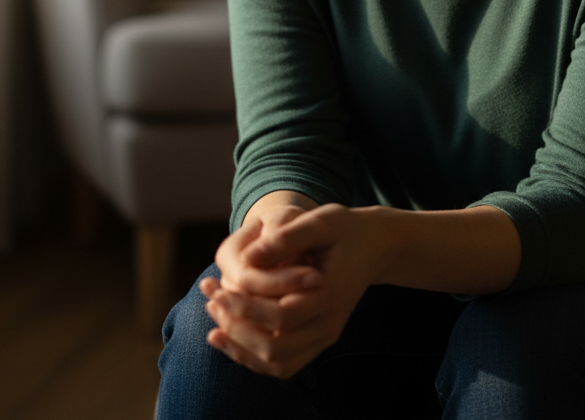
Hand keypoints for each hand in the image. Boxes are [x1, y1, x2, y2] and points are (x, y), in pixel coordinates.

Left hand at [201, 204, 384, 378]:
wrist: (375, 246)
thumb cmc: (345, 228)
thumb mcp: (321, 220)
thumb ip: (287, 237)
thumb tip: (248, 257)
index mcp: (329, 294)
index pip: (280, 315)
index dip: (244, 307)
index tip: (217, 290)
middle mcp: (329, 323)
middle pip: (276, 346)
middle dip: (237, 328)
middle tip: (209, 302)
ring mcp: (325, 336)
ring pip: (277, 362)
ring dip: (241, 349)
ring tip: (213, 325)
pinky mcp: (319, 339)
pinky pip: (284, 363)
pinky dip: (255, 358)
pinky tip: (231, 339)